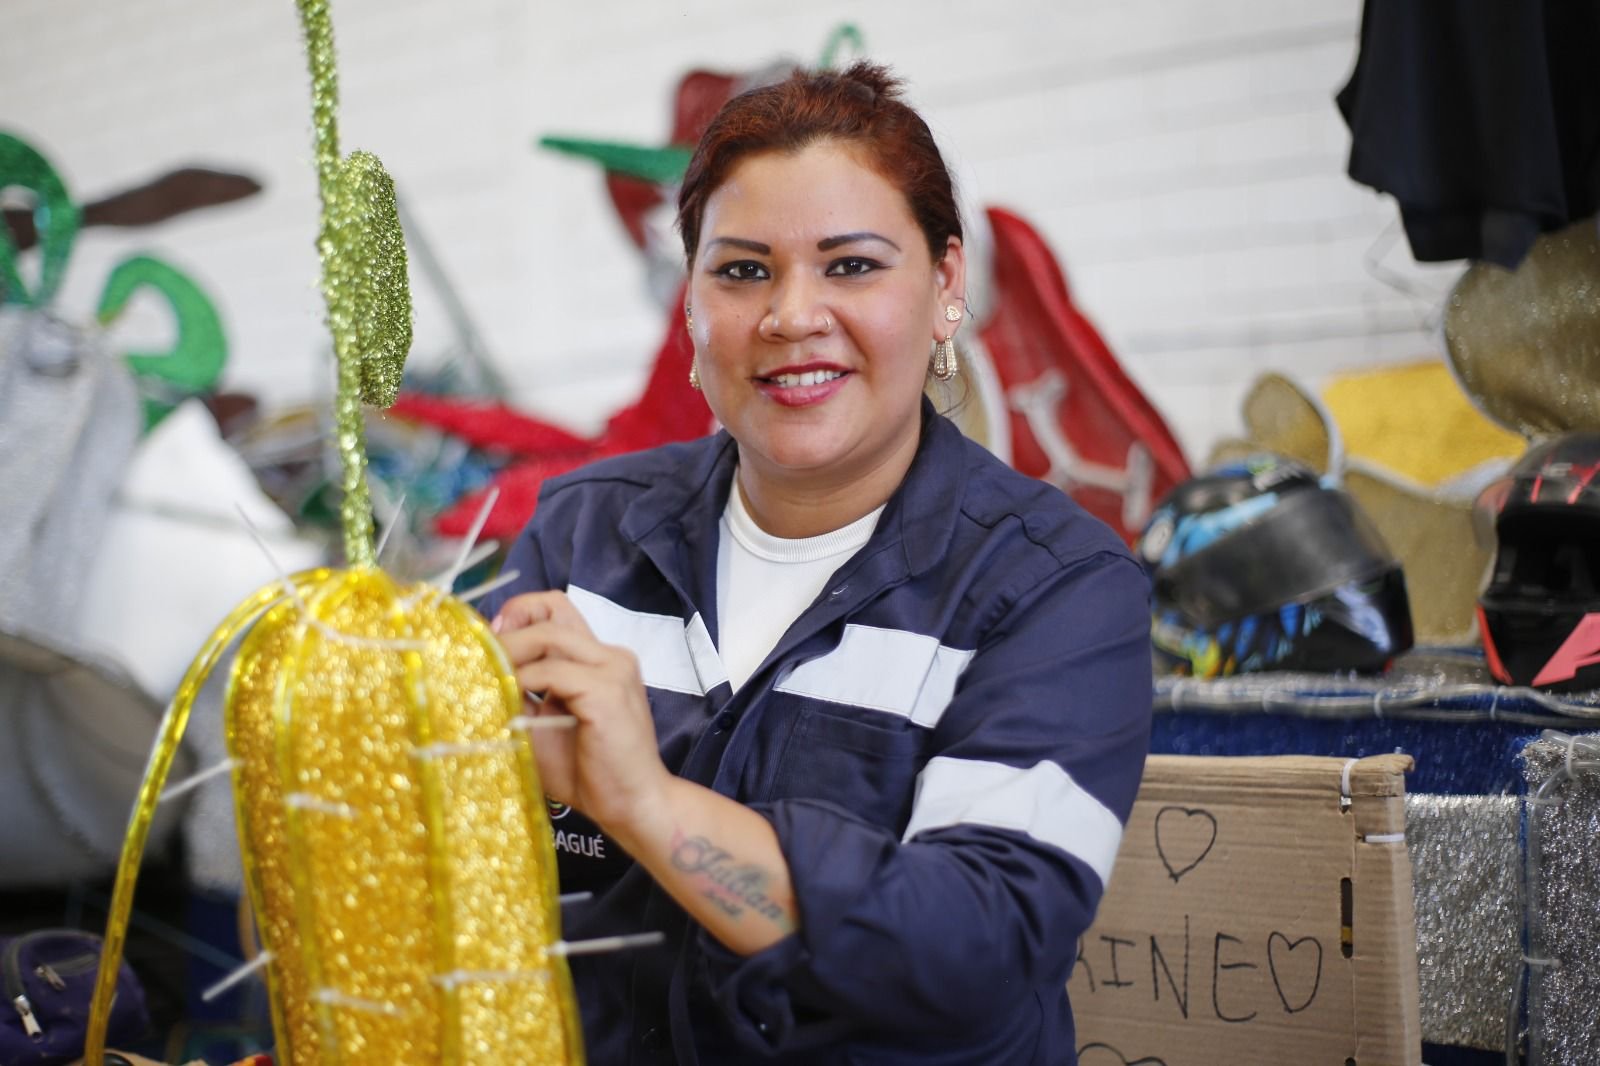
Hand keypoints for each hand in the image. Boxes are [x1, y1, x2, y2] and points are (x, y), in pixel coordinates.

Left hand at [491, 590, 671, 841]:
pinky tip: (509, 703)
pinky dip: (522, 682)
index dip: (519, 614)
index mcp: (599, 660)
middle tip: (478, 657)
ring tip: (485, 678)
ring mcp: (613, 668)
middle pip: (551, 610)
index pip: (556, 609)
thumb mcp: (542, 725)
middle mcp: (611, 655)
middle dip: (507, 628)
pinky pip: (552, 671)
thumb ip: (520, 695)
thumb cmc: (589, 771)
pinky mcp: (607, 690)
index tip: (491, 642)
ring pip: (548, 635)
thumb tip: (476, 675)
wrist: (632, 803)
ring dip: (510, 652)